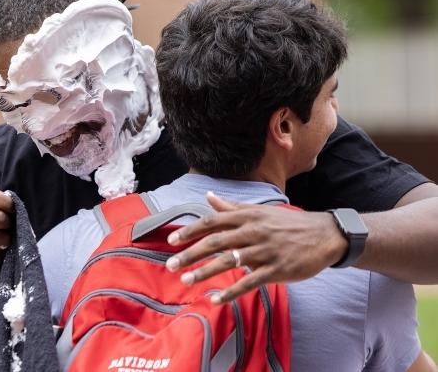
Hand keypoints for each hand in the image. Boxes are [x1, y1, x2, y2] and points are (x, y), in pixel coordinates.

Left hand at [164, 192, 347, 303]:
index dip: (190, 231)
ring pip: (228, 262)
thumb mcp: (259, 211)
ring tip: (186, 281)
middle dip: (190, 254)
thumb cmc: (287, 224)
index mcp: (247, 216)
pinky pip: (249, 282)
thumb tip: (208, 196)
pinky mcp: (276, 270)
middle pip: (215, 242)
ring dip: (204, 272)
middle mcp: (253, 231)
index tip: (171, 240)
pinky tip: (216, 299)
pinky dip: (231, 291)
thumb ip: (231, 206)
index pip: (212, 221)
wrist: (324, 235)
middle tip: (170, 266)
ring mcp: (265, 251)